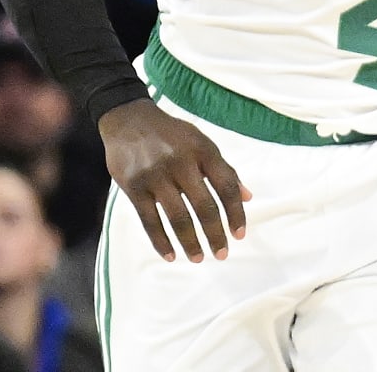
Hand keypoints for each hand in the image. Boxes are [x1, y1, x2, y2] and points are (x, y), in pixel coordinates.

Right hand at [100, 99, 251, 262]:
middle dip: (215, 234)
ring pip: (178, 217)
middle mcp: (181, 162)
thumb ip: (224, 169)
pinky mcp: (134, 186)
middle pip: (204, 206)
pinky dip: (161, 242)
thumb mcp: (201, 143)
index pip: (227, 186)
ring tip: (198, 258)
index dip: (236, 213)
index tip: (239, 235)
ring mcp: (156, 175)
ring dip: (190, 243)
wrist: (129, 119)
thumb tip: (247, 198)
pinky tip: (170, 255)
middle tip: (221, 254)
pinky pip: (150, 221)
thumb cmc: (171, 135)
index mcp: (202, 150)